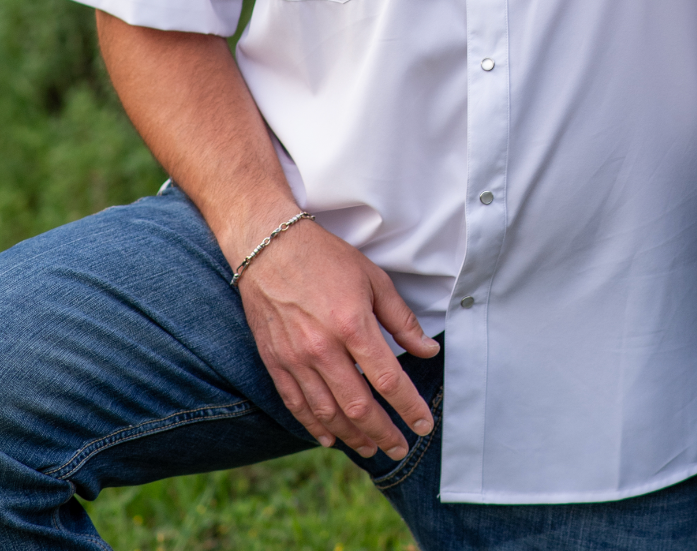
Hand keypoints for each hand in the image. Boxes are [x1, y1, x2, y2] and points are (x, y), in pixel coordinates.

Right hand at [234, 216, 439, 457]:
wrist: (268, 248)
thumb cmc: (326, 258)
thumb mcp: (373, 278)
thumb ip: (401, 319)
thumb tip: (427, 351)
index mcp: (353, 325)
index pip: (388, 379)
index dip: (409, 406)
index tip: (423, 424)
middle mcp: (323, 349)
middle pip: (359, 406)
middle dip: (384, 432)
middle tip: (401, 447)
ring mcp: (296, 359)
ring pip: (328, 413)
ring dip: (353, 437)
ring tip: (372, 449)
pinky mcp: (275, 363)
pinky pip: (297, 405)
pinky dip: (315, 427)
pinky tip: (331, 438)